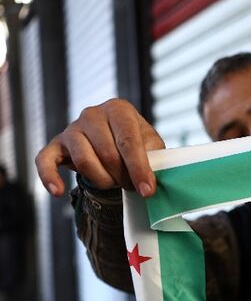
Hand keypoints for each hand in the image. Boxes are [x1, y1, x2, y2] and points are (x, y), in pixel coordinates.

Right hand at [36, 98, 164, 197]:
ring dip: (102, 180)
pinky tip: (57, 191)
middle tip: (131, 186)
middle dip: (122, 177)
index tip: (147, 190)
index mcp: (119, 109)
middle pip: (107, 154)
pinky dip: (50, 177)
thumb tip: (151, 179)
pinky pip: (46, 161)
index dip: (139, 168)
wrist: (112, 142)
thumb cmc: (135, 145)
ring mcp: (72, 128)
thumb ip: (154, 158)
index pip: (128, 141)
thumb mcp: (151, 146)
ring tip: (113, 182)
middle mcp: (92, 114)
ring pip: (84, 162)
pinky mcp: (56, 145)